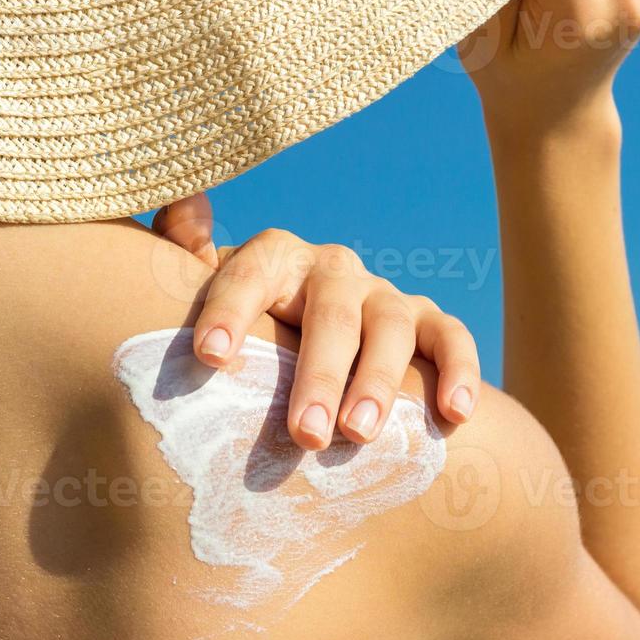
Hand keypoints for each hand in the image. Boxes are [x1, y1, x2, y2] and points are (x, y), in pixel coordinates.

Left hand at [152, 194, 480, 450]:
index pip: (250, 274)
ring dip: (377, 381)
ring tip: (359, 436)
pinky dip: (459, 371)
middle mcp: (333, 270)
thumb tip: (180, 203)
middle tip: (304, 436)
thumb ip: (185, 254)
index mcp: (275, 259)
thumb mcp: (207, 292)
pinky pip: (452, 338)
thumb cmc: (247, 327)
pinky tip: (454, 415)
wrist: (311, 333)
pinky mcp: (428, 323)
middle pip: (330, 313)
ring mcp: (384, 295)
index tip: (210, 359)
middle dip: (317, 375)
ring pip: (389, 327)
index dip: (230, 311)